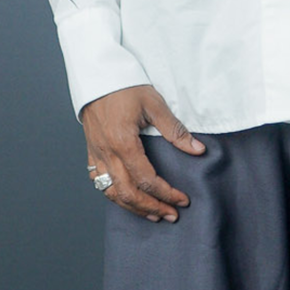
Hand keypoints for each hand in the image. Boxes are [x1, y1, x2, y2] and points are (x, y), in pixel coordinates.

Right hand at [80, 84, 204, 220]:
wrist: (97, 74)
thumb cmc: (125, 86)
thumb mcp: (154, 104)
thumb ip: (175, 131)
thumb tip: (197, 149)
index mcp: (123, 143)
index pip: (146, 179)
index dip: (166, 193)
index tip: (182, 200)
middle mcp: (107, 153)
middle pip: (128, 193)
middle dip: (150, 208)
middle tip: (170, 215)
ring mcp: (97, 153)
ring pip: (111, 192)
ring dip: (132, 206)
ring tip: (151, 214)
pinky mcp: (92, 151)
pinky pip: (98, 181)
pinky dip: (113, 194)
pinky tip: (126, 198)